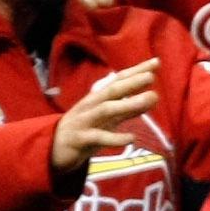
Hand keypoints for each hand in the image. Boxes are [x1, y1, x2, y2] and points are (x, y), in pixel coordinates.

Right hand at [50, 60, 157, 180]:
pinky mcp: (80, 139)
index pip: (118, 80)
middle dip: (131, 82)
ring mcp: (84, 121)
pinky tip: (131, 138)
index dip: (136, 71)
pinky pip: (98, 137)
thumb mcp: (109, 118)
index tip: (156, 62)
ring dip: (127, 104)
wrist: (54, 148)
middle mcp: (91, 105)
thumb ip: (129, 108)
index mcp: (98, 98)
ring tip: (149, 100)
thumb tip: (153, 97)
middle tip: (151, 77)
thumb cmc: (86, 129)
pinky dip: (115, 138)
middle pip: (111, 90)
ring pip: (105, 109)